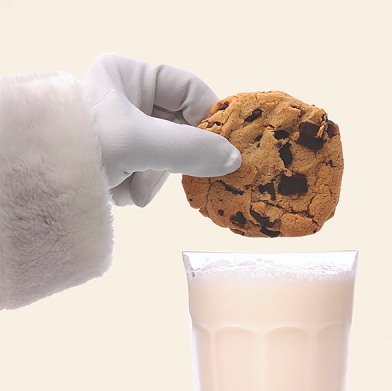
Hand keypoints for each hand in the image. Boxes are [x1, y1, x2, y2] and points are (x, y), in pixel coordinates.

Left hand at [82, 53, 240, 206]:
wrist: (34, 185)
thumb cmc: (79, 147)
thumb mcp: (138, 143)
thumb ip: (190, 149)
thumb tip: (234, 159)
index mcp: (131, 75)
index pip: (190, 90)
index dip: (207, 118)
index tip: (220, 147)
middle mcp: (131, 98)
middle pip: (182, 126)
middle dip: (173, 158)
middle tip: (169, 176)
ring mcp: (128, 128)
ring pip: (170, 153)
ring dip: (155, 177)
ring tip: (132, 189)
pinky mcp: (124, 156)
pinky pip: (154, 169)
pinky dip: (142, 185)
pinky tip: (122, 191)